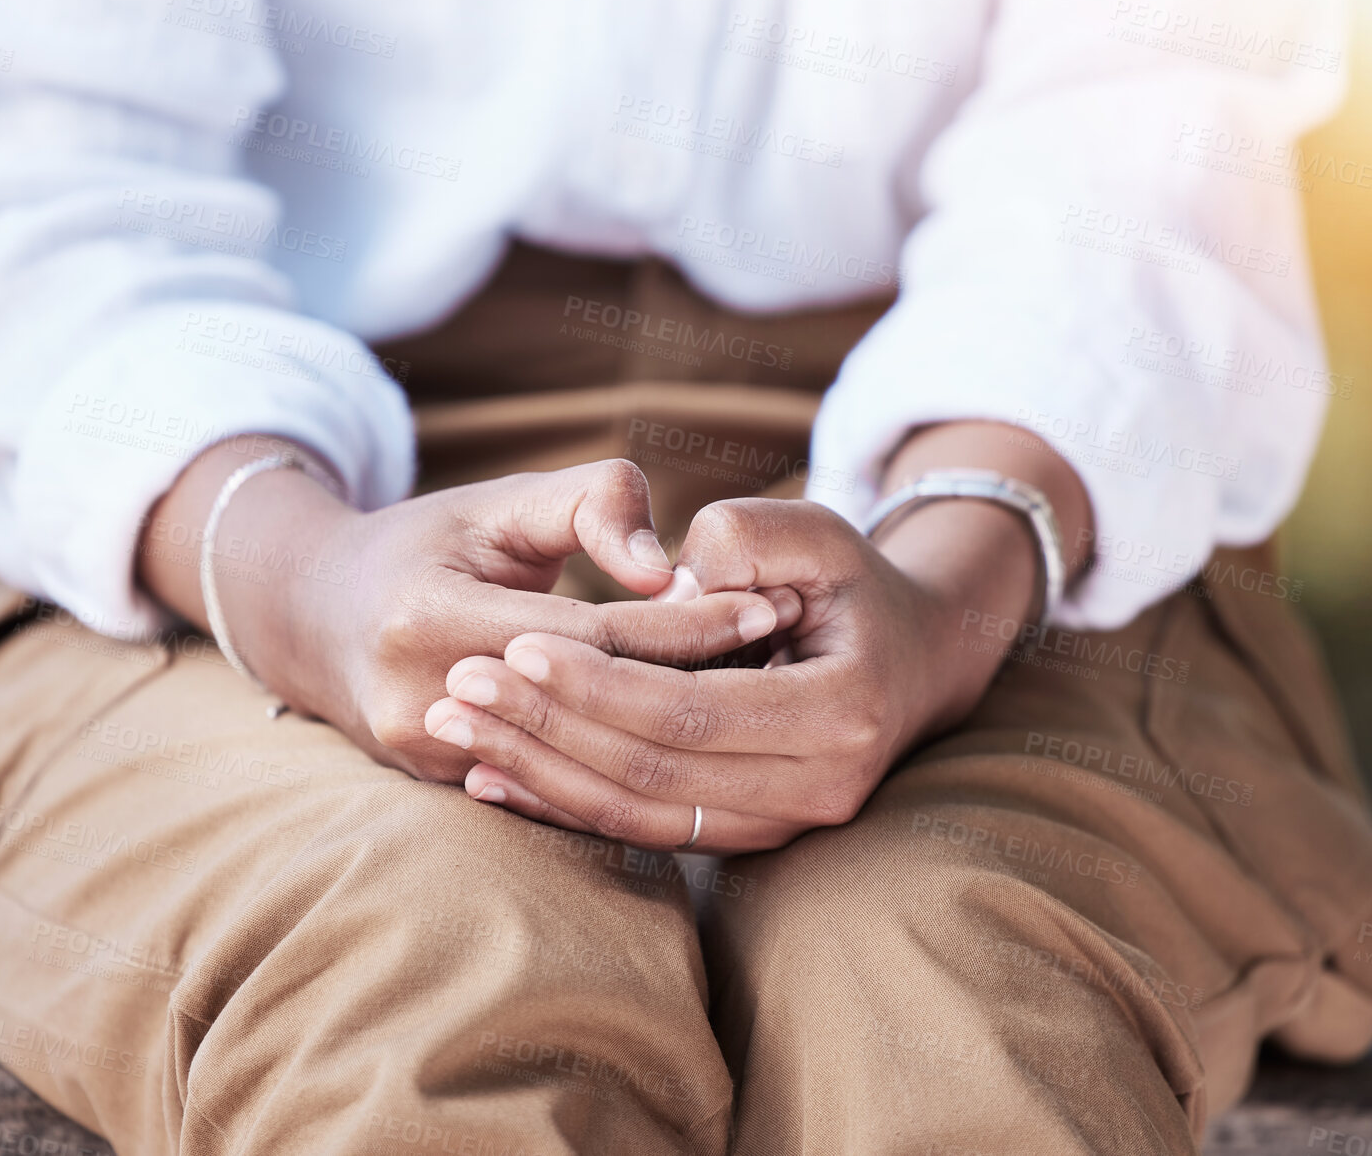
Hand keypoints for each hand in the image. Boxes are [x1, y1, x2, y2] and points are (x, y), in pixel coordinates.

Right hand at [142, 444, 794, 782]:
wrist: (317, 618)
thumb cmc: (429, 543)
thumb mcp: (500, 500)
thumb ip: (590, 504)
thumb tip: (665, 570)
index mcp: (426, 615)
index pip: (589, 635)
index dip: (685, 624)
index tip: (767, 607)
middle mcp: (419, 702)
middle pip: (592, 706)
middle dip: (697, 680)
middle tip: (783, 657)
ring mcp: (426, 760)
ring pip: (580, 756)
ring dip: (672, 728)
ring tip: (757, 696)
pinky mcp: (441, 790)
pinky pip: (556, 781)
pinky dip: (626, 754)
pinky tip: (694, 733)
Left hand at [423, 498, 962, 851]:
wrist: (912, 661)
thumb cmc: (854, 584)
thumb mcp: (819, 533)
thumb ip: (746, 535)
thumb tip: (665, 577)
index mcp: (841, 712)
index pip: (691, 711)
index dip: (597, 684)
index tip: (515, 645)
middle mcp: (820, 788)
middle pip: (655, 775)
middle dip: (549, 731)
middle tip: (459, 689)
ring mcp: (786, 826)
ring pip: (641, 817)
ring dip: (542, 777)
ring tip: (458, 732)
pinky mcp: (749, 838)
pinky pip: (645, 834)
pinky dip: (565, 807)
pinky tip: (493, 777)